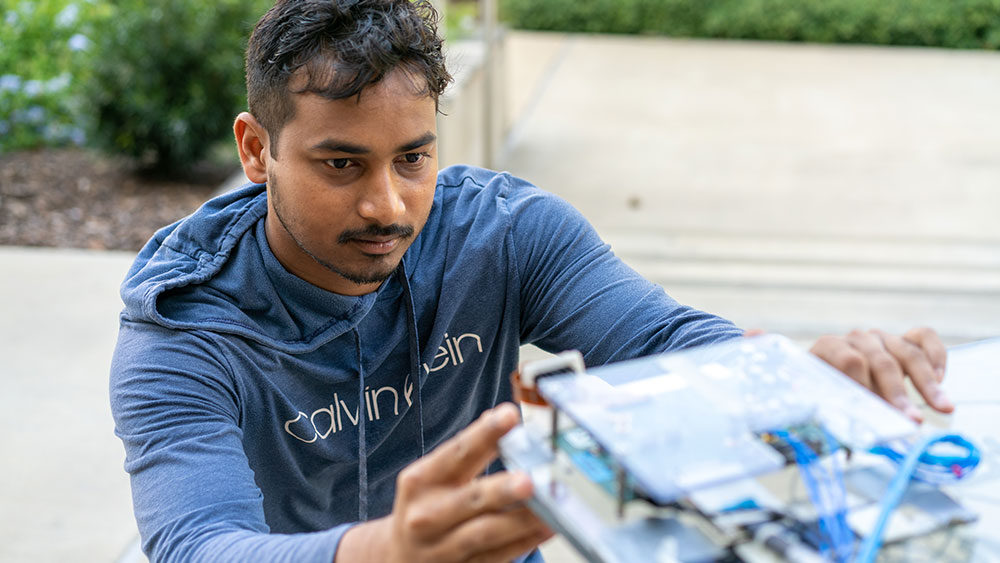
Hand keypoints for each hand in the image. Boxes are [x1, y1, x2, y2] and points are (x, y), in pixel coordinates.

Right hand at [336, 403, 552, 562]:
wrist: (399, 557)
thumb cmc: (425, 506)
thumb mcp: (432, 475)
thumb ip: (467, 450)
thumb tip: (501, 416)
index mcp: (420, 481)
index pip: (456, 453)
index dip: (484, 433)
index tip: (511, 415)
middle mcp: (427, 515)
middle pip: (471, 499)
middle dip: (502, 490)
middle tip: (530, 480)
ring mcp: (443, 548)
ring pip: (487, 532)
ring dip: (523, 520)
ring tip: (553, 506)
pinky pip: (498, 556)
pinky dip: (525, 541)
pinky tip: (548, 527)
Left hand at [810, 327, 952, 421]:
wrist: (831, 373)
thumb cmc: (827, 392)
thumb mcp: (826, 398)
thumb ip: (842, 406)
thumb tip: (864, 426)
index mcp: (829, 347)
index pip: (850, 361)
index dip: (865, 387)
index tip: (878, 413)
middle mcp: (857, 338)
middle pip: (882, 361)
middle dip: (898, 394)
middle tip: (914, 421)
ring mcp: (882, 337)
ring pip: (908, 353)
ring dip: (927, 384)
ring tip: (944, 408)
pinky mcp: (903, 339)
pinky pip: (924, 337)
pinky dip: (936, 356)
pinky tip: (941, 379)